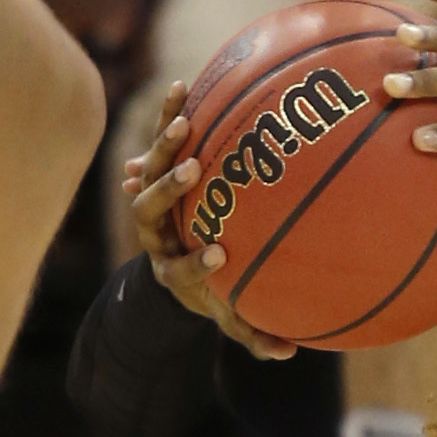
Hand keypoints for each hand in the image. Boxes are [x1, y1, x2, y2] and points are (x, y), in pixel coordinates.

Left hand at [122, 78, 296, 359]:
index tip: (218, 255)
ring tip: (185, 118)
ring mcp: (153, 202)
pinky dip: (169, 114)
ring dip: (164, 144)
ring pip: (148, 170)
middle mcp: (156, 235)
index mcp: (173, 272)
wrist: (177, 268)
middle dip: (167, 192)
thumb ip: (255, 335)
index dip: (193, 264)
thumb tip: (288, 353)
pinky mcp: (158, 171)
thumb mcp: (232, 316)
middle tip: (194, 172)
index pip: (177, 271)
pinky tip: (185, 83)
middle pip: (148, 212)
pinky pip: (161, 139)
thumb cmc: (214, 292)